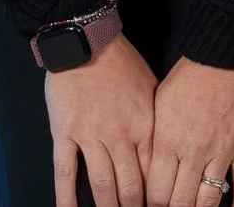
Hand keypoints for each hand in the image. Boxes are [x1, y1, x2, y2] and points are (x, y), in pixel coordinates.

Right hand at [42, 32, 157, 206]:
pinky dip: (66, 197)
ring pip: (101, 185)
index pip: (153, 173)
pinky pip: (65, 172)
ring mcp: (90, 136)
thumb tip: (168, 150)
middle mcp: (119, 136)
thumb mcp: (153, 90)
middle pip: (129, 186)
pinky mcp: (65, 133)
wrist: (89, 42)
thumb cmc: (123, 64)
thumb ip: (158, 123)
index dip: (155, 196)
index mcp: (145, 126)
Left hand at [147, 58, 233, 206]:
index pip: (155, 191)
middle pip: (180, 201)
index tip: (151, 206)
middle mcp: (193, 150)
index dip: (151, 205)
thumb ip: (153, 143)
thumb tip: (147, 173)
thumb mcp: (157, 107)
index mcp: (167, 140)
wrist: (223, 54)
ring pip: (209, 198)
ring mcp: (222, 149)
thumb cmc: (188, 77)